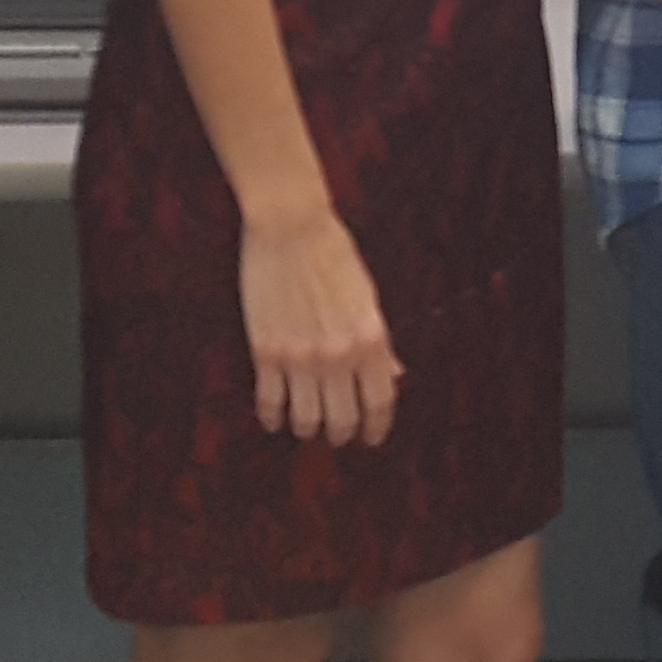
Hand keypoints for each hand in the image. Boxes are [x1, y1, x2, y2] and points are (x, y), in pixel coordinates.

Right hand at [242, 210, 403, 448]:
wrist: (290, 224)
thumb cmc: (334, 253)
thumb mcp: (368, 298)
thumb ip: (380, 343)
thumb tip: (395, 376)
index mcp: (371, 339)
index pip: (381, 402)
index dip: (378, 427)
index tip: (373, 437)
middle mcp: (339, 354)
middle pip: (343, 420)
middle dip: (342, 434)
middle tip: (339, 436)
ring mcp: (300, 355)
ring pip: (306, 419)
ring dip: (308, 429)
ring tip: (307, 426)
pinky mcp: (266, 349)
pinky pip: (270, 401)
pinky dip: (274, 418)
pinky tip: (276, 420)